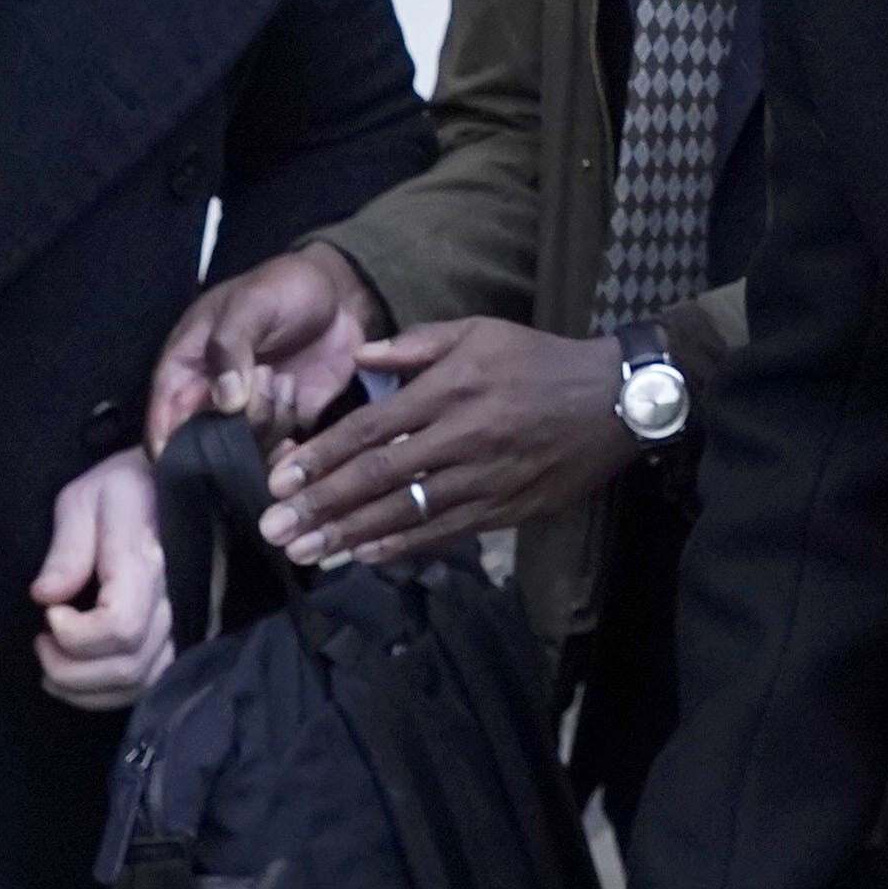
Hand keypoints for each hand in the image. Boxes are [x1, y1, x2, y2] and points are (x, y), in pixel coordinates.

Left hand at [30, 445, 173, 710]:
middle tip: (41, 640)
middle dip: (70, 667)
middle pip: (127, 665)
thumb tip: (45, 597)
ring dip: (87, 688)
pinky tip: (83, 674)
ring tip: (53, 663)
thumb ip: (66, 549)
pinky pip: (155, 681)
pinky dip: (112, 690)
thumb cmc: (127, 487)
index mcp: (151, 559)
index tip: (48, 612)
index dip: (74, 635)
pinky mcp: (194, 632)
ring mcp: (194, 619)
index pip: (119, 627)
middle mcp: (180, 597)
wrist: (183, 480)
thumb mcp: (85, 499)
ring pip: (141, 682)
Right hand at [149, 239, 382, 450]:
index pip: (162, 421)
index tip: (190, 462)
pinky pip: (277, 449)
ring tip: (283, 380)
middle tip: (257, 393)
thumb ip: (230, 349)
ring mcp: (246, 413)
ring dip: (265, 422)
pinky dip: (288, 435)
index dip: (167, 449)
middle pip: (202, 447)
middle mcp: (210, 398)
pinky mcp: (282, 421)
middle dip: (228, 436)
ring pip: (243, 450)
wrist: (339, 292)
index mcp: (185, 368)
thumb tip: (226, 403)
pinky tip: (296, 396)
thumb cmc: (282, 288)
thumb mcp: (250, 305)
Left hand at [258, 315, 634, 566]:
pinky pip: (445, 532)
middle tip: (274, 530)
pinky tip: (365, 557)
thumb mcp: (479, 331)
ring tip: (306, 553)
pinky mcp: (505, 508)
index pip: (370, 430)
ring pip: (406, 512)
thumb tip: (358, 356)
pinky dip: (403, 546)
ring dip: (350, 536)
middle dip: (321, 507)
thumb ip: (415, 345)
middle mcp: (461, 438)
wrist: (613, 400)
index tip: (279, 480)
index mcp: (449, 390)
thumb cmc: (540, 360)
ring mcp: (484, 478)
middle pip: (378, 478)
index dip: (320, 458)